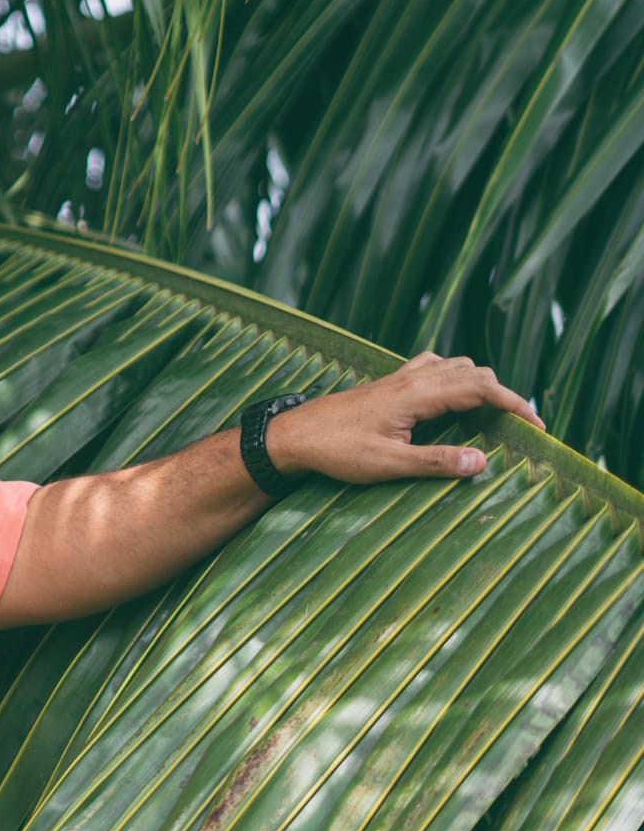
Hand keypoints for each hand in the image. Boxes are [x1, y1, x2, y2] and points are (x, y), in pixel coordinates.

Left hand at [266, 352, 544, 485]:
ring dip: (480, 383)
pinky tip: (453, 397)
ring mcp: (399, 377)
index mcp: (417, 394)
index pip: (481, 389)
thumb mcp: (389, 465)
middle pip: (475, 373)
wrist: (292, 435)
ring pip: (455, 366)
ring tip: (495, 414)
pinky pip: (433, 367)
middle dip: (504, 396)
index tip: (538, 426)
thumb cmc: (336, 451)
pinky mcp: (388, 382)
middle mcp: (412, 378)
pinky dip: (455, 376)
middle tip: (523, 426)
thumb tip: (483, 462)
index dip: (515, 405)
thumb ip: (437, 462)